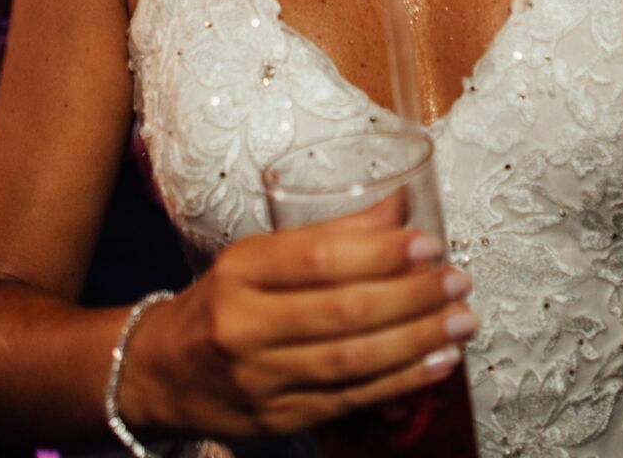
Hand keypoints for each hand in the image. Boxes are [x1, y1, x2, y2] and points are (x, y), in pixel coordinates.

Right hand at [121, 200, 476, 439]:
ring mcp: (261, 379)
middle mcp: (245, 325)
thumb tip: (402, 204)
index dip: (380, 252)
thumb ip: (331, 233)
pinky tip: (438, 363)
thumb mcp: (260, 256)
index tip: (429, 244)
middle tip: (460, 282)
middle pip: (343, 311)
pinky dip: (401, 381)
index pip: (318, 259)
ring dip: (417, 340)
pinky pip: (351, 399)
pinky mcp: (279, 418)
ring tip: (463, 321)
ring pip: (352, 360)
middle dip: (412, 296)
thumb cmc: (224, 301)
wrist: (160, 372)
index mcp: (240, 271)